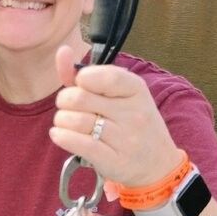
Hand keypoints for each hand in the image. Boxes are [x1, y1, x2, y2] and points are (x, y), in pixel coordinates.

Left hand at [49, 45, 181, 187]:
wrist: (157, 164)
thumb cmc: (131, 123)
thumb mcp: (118, 95)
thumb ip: (87, 74)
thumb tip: (62, 51)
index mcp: (136, 90)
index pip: (106, 76)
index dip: (83, 78)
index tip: (80, 84)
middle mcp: (134, 113)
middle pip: (80, 98)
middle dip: (65, 101)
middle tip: (68, 107)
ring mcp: (126, 139)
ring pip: (76, 121)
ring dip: (62, 121)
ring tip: (66, 123)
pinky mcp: (115, 161)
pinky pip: (80, 144)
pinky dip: (62, 137)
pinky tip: (59, 134)